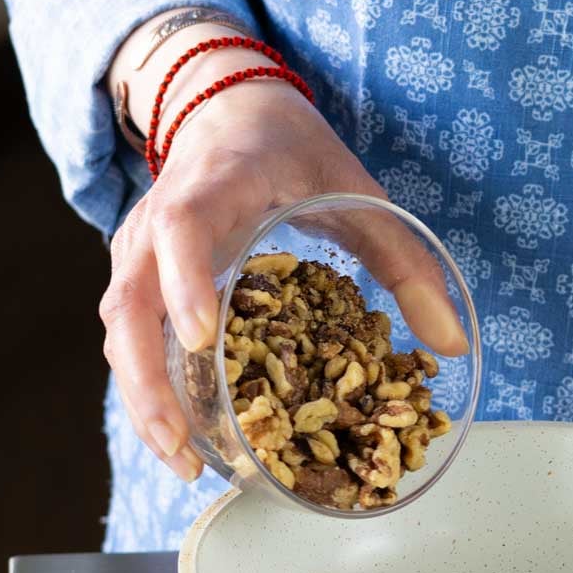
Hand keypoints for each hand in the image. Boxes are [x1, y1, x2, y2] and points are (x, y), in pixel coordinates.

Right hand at [100, 33, 465, 480]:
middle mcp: (157, 224)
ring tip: (184, 461)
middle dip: (147, 380)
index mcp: (213, 188)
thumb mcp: (359, 191)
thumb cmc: (294, 153)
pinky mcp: (138, 279)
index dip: (185, 282)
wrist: (230, 111)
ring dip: (142, 400)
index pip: (181, 229)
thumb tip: (453, 346)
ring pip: (119, 330)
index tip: (199, 337)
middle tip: (184, 444)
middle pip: (128, 303)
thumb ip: (406, 264)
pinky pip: (130, 338)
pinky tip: (181, 438)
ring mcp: (138, 253)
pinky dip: (147, 389)